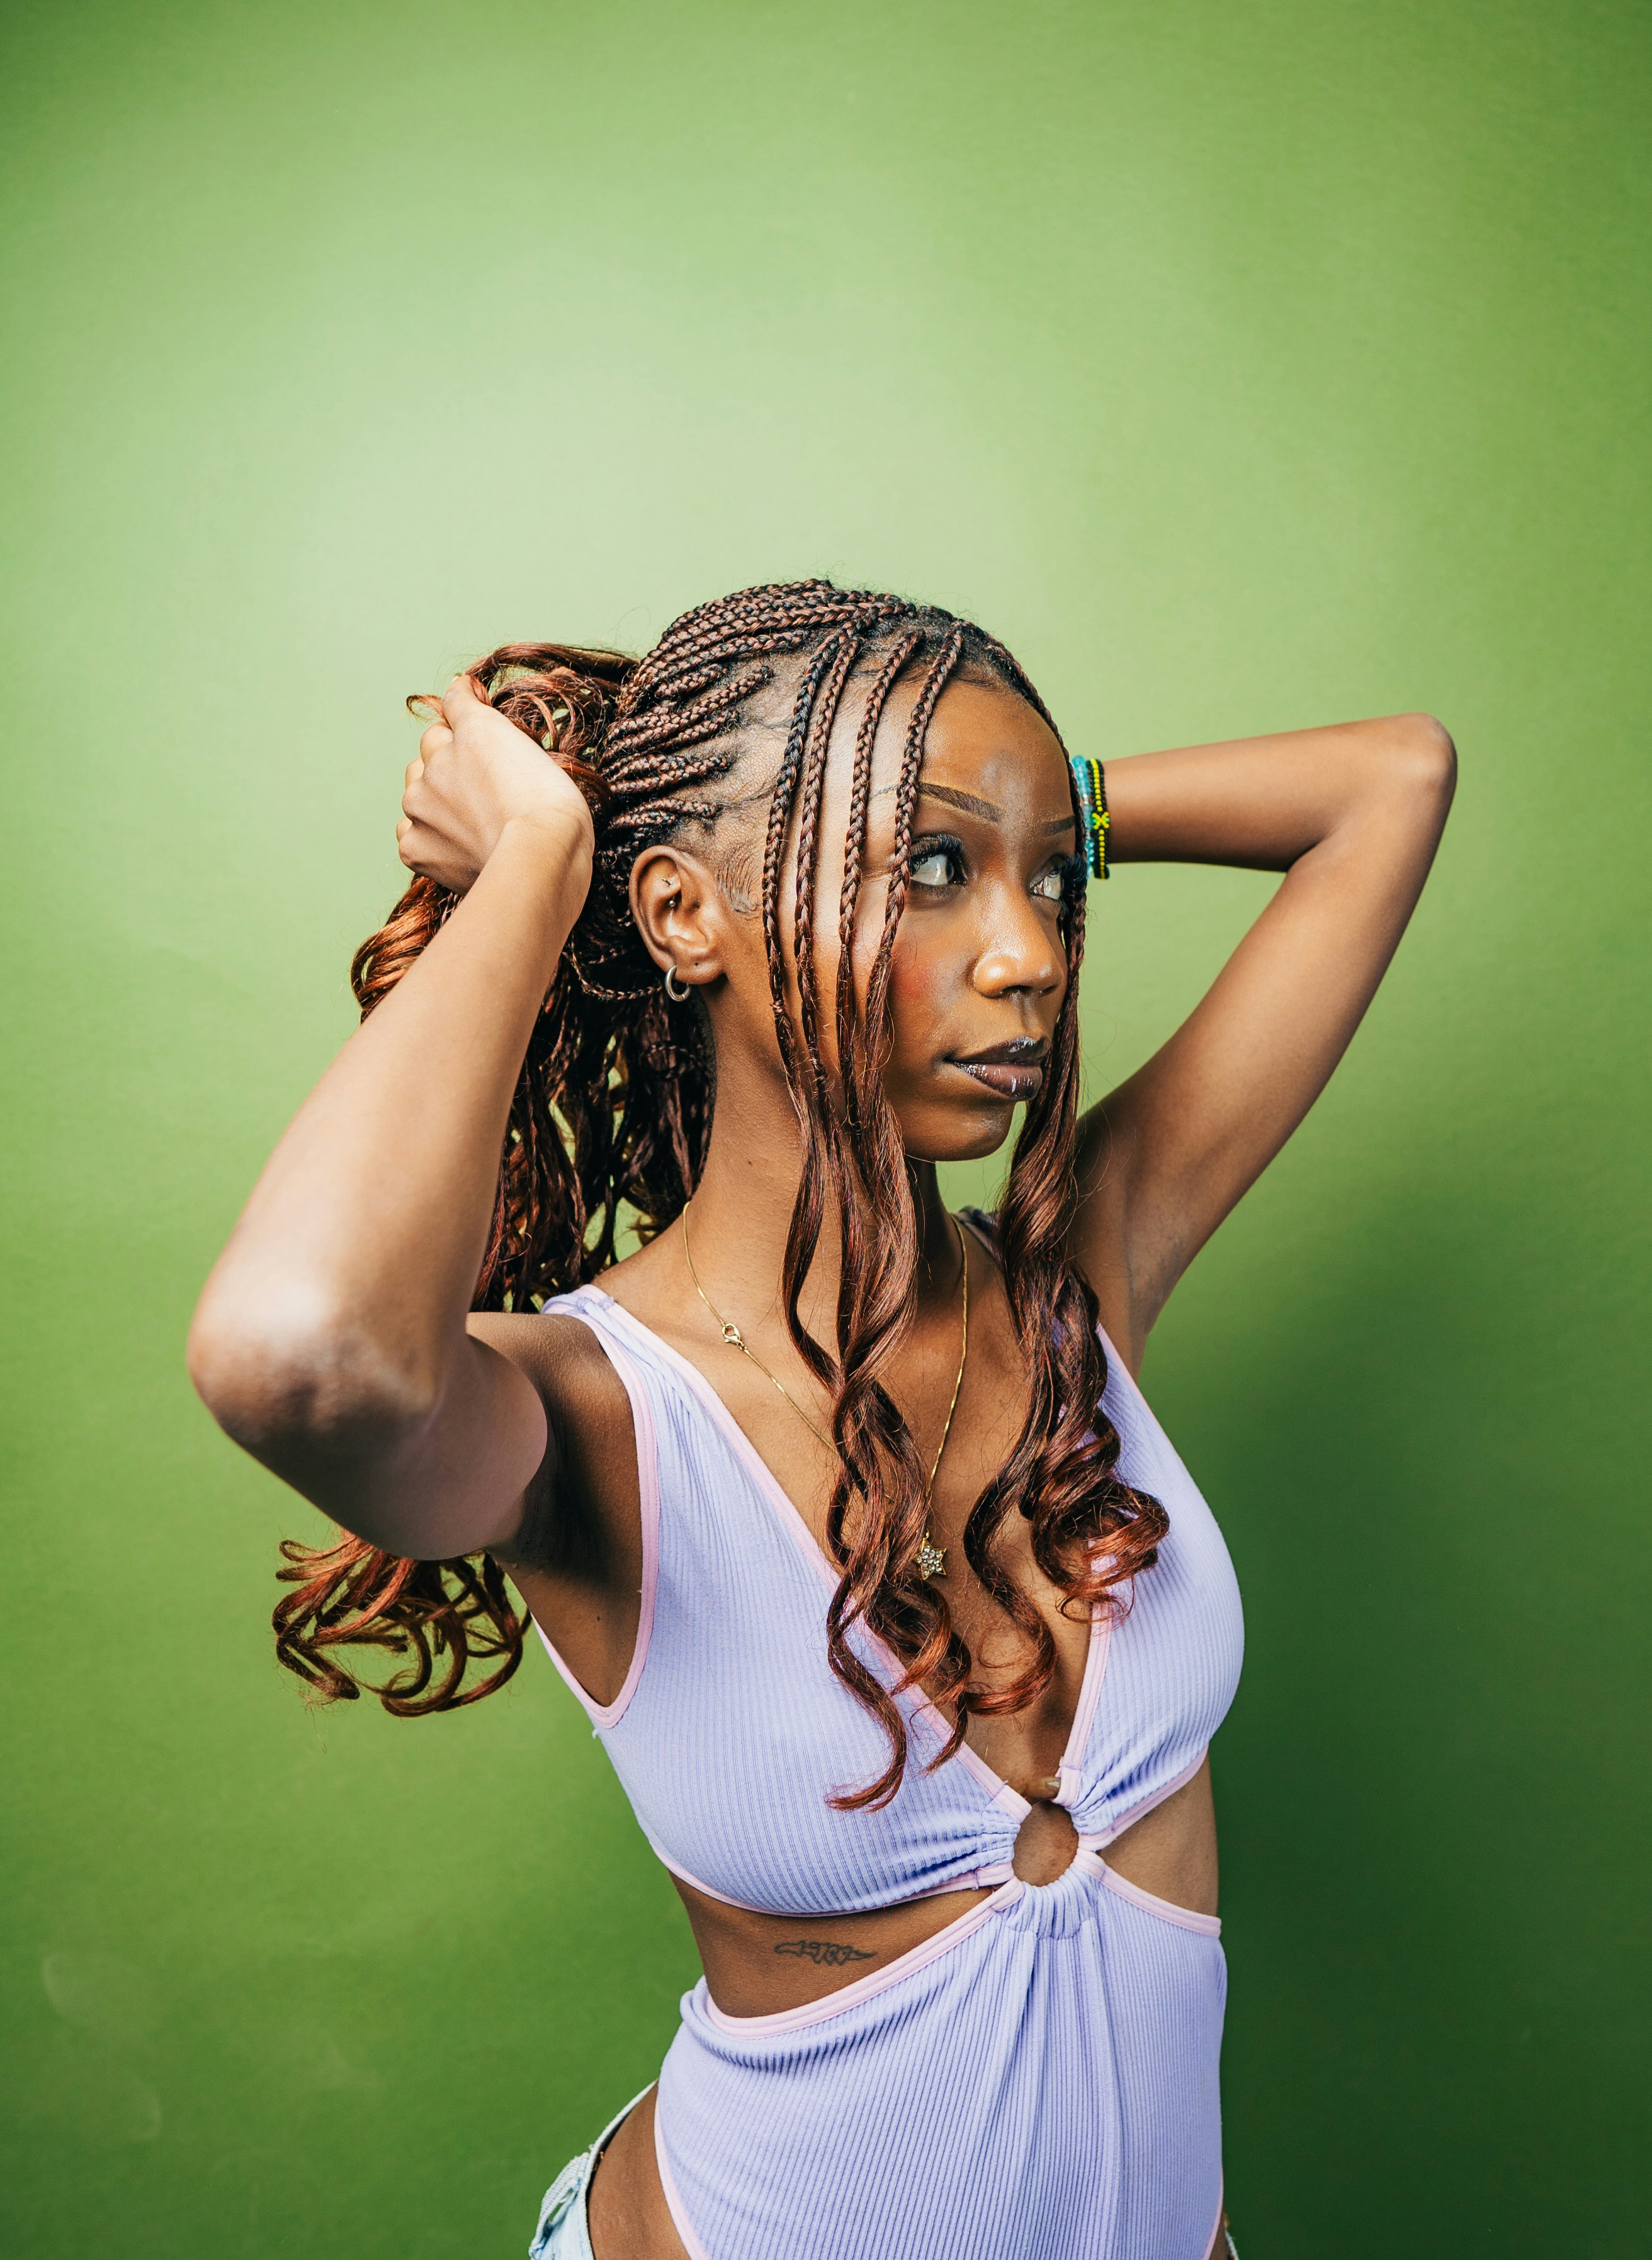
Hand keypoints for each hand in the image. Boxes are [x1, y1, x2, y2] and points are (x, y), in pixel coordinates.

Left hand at [396, 674, 596, 894]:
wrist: (539, 861)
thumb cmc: (552, 808)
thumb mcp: (534, 749)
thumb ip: (491, 720)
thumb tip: (459, 684)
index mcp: (472, 732)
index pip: (455, 706)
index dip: (469, 715)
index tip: (479, 716)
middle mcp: (436, 762)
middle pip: (431, 750)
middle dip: (448, 760)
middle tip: (485, 787)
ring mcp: (420, 807)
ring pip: (416, 793)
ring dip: (436, 800)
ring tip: (474, 823)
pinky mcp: (415, 847)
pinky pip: (411, 835)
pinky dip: (430, 840)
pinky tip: (460, 848)